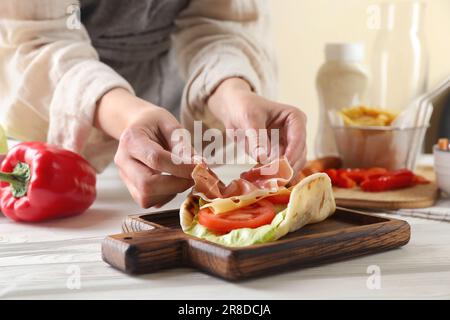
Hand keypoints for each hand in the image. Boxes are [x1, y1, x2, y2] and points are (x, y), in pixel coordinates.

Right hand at [95, 88, 195, 207]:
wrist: (137, 127)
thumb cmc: (155, 124)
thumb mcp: (171, 125)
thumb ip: (183, 145)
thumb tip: (198, 166)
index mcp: (131, 139)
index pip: (156, 159)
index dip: (181, 167)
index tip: (201, 168)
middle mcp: (123, 160)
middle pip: (147, 184)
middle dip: (176, 185)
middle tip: (195, 177)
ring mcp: (125, 177)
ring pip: (147, 197)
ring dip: (172, 192)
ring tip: (182, 177)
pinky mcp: (131, 188)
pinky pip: (149, 201)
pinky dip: (166, 196)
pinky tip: (172, 182)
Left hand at [208, 78, 306, 173]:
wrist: (234, 110)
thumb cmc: (244, 107)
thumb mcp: (249, 119)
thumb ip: (257, 138)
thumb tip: (263, 158)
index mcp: (295, 118)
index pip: (299, 138)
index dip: (292, 154)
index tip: (282, 167)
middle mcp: (296, 133)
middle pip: (299, 156)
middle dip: (286, 168)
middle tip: (270, 179)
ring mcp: (288, 146)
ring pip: (291, 166)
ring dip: (278, 175)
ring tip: (261, 180)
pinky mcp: (278, 156)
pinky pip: (279, 170)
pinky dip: (270, 176)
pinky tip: (257, 178)